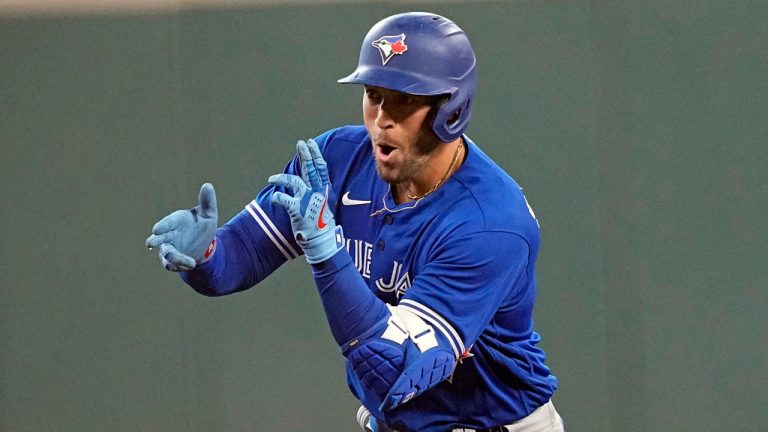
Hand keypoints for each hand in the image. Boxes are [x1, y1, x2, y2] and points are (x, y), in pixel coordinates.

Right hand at [145, 183, 217, 271]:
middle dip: (154, 240)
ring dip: (175, 258)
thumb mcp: (208, 214)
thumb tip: (208, 185)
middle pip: (158, 238)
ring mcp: (170, 248)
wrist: (204, 244)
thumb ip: (207, 202)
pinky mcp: (173, 261)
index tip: (156, 229)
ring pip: (167, 254)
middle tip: (150, 242)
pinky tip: (192, 264)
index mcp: (175, 222)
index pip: (166, 223)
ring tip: (190, 262)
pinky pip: (172, 264)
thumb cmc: (202, 225)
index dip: (162, 225)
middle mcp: (169, 235)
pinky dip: (180, 265)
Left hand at [269, 139, 343, 263]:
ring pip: (293, 182)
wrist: (322, 240)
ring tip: (272, 179)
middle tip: (300, 143)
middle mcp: (316, 192)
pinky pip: (284, 200)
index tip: (311, 143)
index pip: (321, 168)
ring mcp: (307, 201)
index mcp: (324, 190)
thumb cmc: (321, 222)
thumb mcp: (324, 202)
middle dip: (305, 155)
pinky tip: (274, 197)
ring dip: (281, 178)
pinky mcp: (297, 210)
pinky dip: (278, 198)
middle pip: (310, 170)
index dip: (315, 154)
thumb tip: (312, 178)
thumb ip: (318, 189)